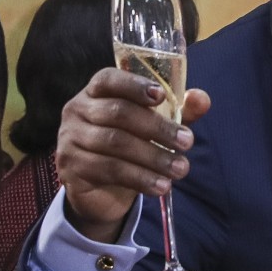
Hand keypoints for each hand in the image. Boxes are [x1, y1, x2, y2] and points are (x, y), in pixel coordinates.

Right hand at [55, 67, 210, 241]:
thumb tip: (202, 99)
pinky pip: (109, 170)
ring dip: (153, 157)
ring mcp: (69, 139)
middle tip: (187, 142)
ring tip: (180, 169)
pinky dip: (140, 178)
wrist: (101, 191)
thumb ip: (177, 110)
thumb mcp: (153, 127)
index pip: (108, 79)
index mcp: (95, 92)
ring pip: (116, 144)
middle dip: (157, 127)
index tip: (161, 96)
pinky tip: (160, 186)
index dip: (134, 85)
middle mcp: (76, 110)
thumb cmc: (128, 147)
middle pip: (118, 112)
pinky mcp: (71, 167)